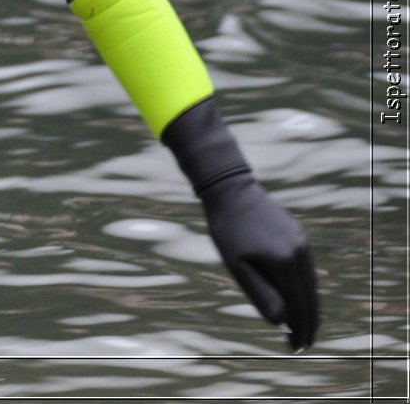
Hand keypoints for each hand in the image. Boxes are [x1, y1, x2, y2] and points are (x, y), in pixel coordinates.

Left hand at [199, 171, 319, 350]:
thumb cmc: (228, 230)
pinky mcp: (299, 237)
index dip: (299, 330)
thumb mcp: (237, 265)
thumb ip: (260, 294)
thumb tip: (282, 322)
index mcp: (285, 264)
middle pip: (310, 298)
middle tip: (302, 344)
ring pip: (310, 284)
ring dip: (308, 307)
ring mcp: (302, 244)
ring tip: (302, 326)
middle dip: (308, 324)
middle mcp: (300, 255)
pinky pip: (305, 270)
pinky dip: (304, 288)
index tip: (295, 348)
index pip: (299, 306)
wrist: (231, 190)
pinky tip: (297, 297)